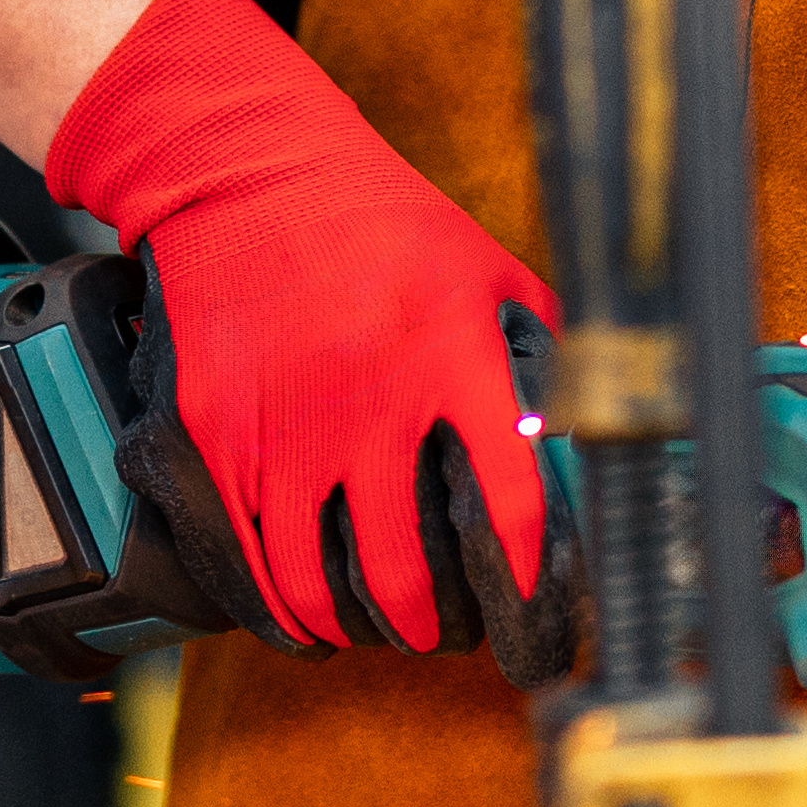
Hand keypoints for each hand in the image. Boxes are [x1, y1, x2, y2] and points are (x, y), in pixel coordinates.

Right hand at [45, 0, 558, 658]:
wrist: (242, 173)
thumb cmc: (375, 219)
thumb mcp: (483, 267)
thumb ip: (540, 348)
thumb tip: (592, 424)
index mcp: (450, 355)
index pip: (509, 501)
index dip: (528, 578)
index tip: (536, 612)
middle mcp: (368, 400)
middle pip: (406, 571)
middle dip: (434, 625)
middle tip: (446, 632)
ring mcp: (283, 425)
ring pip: (319, 582)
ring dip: (356, 626)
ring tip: (378, 629)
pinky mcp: (214, 435)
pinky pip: (246, 559)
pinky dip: (278, 610)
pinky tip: (302, 620)